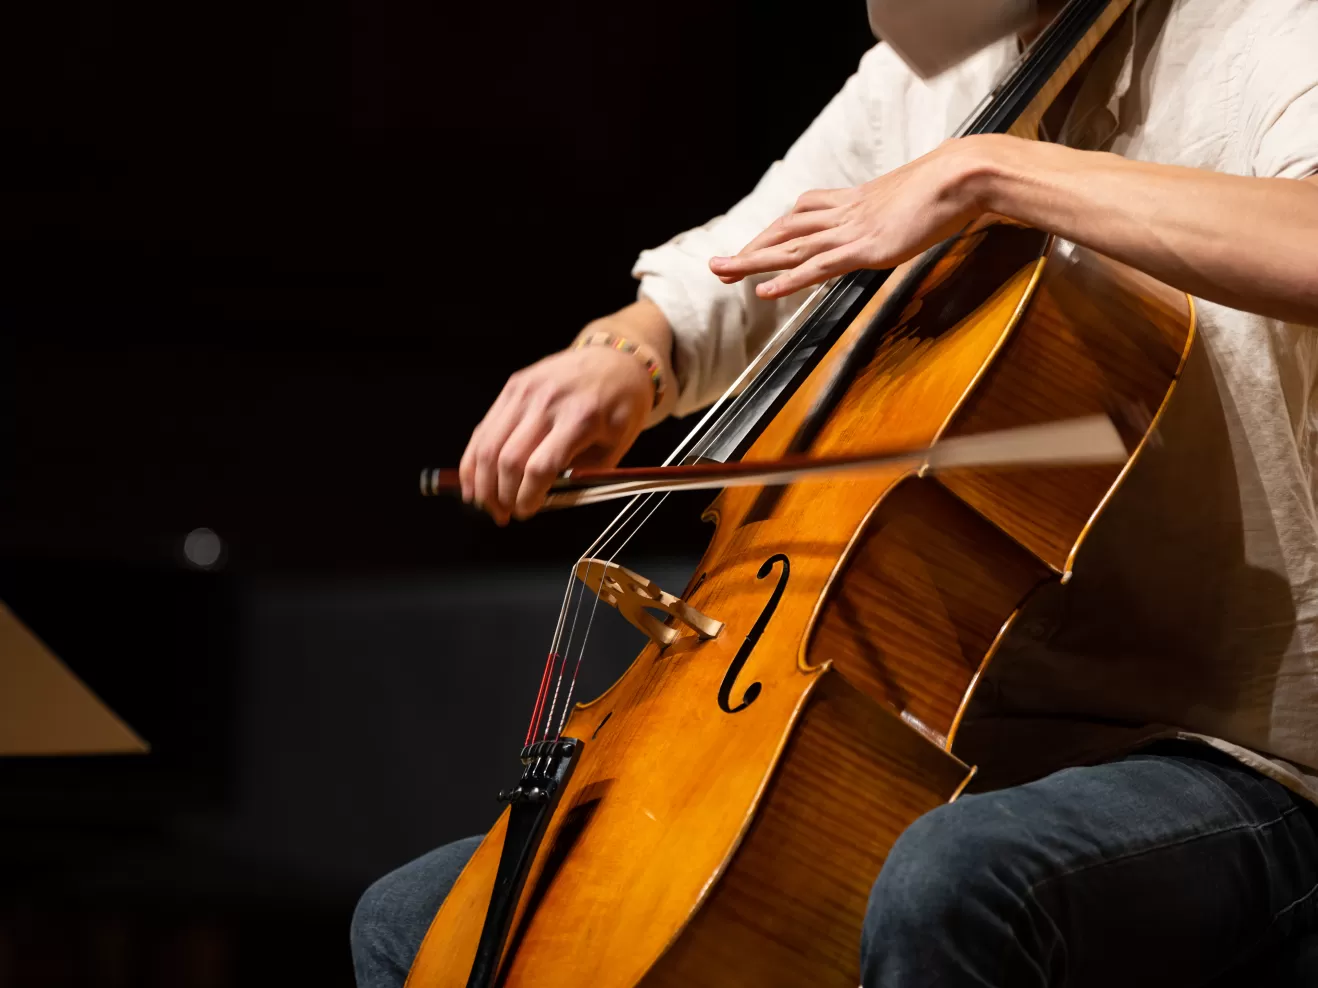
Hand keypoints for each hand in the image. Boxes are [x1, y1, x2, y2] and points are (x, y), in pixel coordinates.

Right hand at [458, 345, 652, 523]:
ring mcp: (526, 391)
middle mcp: (548, 402)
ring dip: (481, 482)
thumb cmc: (620, 405)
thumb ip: (584, 475)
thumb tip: (543, 499)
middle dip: (501, 495)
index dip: (527, 497)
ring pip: (488, 444)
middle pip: (507, 459)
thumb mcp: (616, 445)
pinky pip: (485, 427)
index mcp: (580, 418)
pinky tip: (473, 480)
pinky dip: (473, 458)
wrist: (615, 359)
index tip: (526, 512)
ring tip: (486, 504)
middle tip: (505, 514)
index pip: (540, 467)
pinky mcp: (513, 386)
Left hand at [709, 136, 999, 298]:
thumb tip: (896, 221)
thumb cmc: (947, 188)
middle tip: (718, 265)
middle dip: (750, 248)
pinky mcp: (863, 249)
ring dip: (753, 261)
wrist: (962, 176)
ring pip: (790, 247)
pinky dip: (788, 279)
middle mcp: (844, 214)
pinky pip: (817, 267)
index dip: (775, 231)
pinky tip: (765, 291)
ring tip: (722, 273)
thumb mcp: (911, 202)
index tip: (755, 244)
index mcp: (853, 201)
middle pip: (785, 230)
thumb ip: (893, 213)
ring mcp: (851, 231)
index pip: (802, 213)